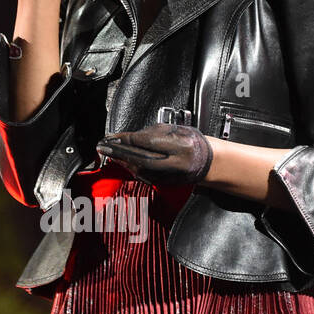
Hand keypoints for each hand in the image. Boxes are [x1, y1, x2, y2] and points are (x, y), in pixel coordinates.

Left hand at [95, 124, 212, 185]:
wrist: (208, 162)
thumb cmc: (193, 142)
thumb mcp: (176, 130)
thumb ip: (153, 133)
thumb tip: (129, 136)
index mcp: (182, 146)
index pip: (149, 142)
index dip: (128, 139)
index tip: (113, 136)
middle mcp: (177, 164)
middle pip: (142, 159)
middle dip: (121, 153)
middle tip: (105, 147)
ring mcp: (172, 177)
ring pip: (141, 170)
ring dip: (123, 162)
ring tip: (111, 154)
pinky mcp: (167, 184)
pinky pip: (145, 177)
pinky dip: (132, 169)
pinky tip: (124, 163)